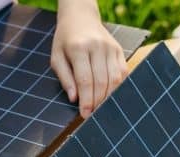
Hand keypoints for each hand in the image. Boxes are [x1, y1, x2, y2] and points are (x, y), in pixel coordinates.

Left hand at [52, 2, 125, 117]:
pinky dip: (118, 88)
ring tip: (101, 108)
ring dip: (109, 98)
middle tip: (93, 116)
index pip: (85, 80)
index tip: (85, 115)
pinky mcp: (119, 50)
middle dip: (97, 102)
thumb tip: (74, 99)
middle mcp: (97, 46)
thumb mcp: (56, 57)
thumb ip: (65, 78)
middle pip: (102, 82)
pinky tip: (111, 96)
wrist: (80, 17)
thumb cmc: (66, 40)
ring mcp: (110, 48)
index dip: (86, 101)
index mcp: (78, 48)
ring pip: (115, 80)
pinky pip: (123, 73)